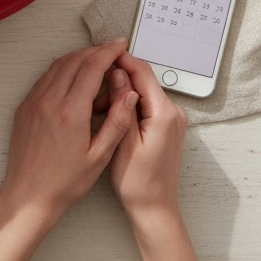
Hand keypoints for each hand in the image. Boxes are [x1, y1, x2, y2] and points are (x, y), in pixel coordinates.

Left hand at [0, 40, 138, 223]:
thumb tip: (129, 94)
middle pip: (74, 61)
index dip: (108, 52)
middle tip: (112, 50)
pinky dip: (62, 70)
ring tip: (97, 60)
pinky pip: (45, 78)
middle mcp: (49, 100)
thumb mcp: (100, 157)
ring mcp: (33, 101)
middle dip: (95, 51)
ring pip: (57, 66)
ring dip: (78, 58)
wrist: (28, 194)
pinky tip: (74, 77)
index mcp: (70, 111)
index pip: (91, 67)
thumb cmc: (65, 181)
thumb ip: (116, 122)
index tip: (120, 45)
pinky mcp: (25, 106)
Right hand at [108, 51, 187, 220]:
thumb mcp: (123, 141)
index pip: (142, 71)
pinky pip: (142, 102)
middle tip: (88, 80)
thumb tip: (116, 73)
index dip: (119, 58)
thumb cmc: (138, 182)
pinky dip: (124, 101)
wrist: (154, 209)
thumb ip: (121, 104)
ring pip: (140, 89)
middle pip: (142, 77)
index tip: (97, 52)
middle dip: (115, 74)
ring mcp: (169, 118)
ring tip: (96, 105)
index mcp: (165, 114)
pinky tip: (107, 113)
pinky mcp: (163, 125)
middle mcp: (172, 112)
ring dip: (117, 90)